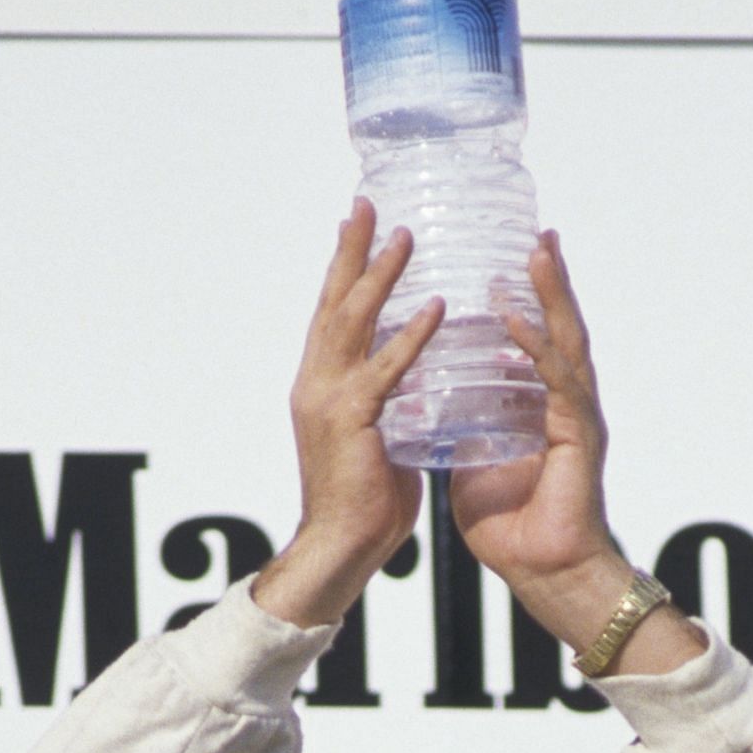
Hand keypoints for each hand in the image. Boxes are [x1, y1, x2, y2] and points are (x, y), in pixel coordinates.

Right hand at [256, 203, 443, 631]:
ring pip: (354, 323)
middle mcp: (316, 382)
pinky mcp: (351, 420)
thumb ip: (390, 405)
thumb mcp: (378, 438)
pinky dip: (411, 336)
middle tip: (368, 206)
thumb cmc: (363, 503)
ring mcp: (329, 398)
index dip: (344, 269)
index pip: (332, 315)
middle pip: (334, 303)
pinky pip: (387, 368)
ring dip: (380, 276)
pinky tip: (435, 307)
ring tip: (404, 237)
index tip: (356, 225)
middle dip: (351, 251)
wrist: (339, 546)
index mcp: (321, 386)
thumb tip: (416, 386)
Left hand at [448, 232, 614, 617]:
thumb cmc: (511, 528)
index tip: (511, 257)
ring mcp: (576, 416)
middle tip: (537, 234)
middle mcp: (563, 403)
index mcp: (540, 406)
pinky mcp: (578, 436)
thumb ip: (461, 431)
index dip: (525, 300)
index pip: (533, 341)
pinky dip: (537, 349)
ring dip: (551, 296)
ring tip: (537, 253)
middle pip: (557, 328)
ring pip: (566, 342)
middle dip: (548, 281)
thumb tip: (431, 409)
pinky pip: (557, 382)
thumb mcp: (473, 465)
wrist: (542, 571)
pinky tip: (518, 321)